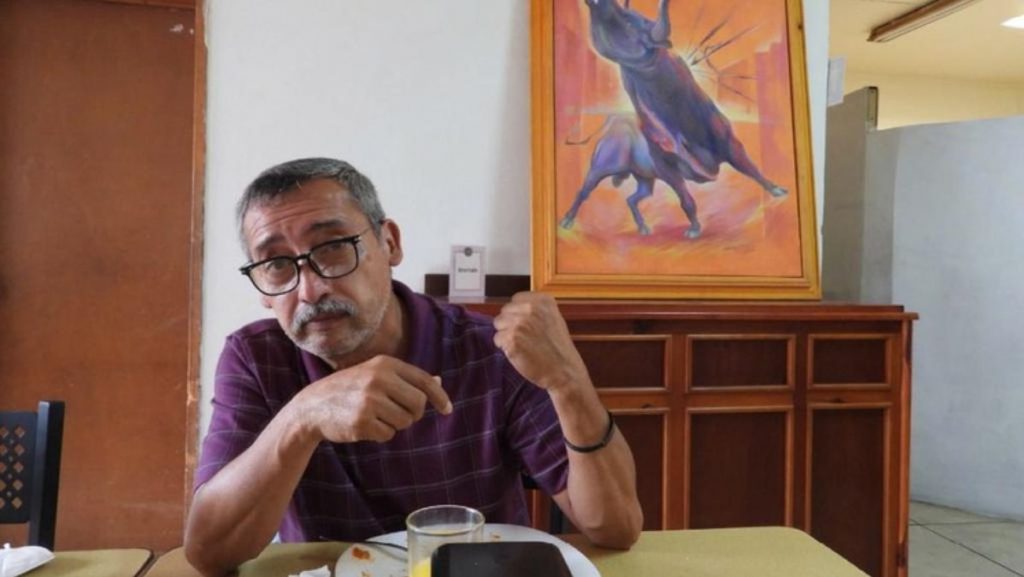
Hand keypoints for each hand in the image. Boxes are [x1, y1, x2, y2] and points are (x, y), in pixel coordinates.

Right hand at [296, 355, 451, 443]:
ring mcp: (369, 400)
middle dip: (413, 414)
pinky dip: (381, 434)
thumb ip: (406, 379)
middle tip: (396, 413)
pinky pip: (388, 434)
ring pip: (405, 421)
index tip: (448, 410)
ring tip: (375, 416)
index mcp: (385, 364)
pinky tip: (365, 426)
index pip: (424, 381)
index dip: (440, 397)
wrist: (312, 407)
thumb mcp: (375, 375)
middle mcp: (378, 379)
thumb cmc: (349, 390)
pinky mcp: (362, 421)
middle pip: (418, 404)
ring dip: (395, 424)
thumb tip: (438, 382)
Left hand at [492, 292, 588, 392]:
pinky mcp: (511, 339)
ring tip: (523, 345)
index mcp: (543, 301)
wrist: (563, 371)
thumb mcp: (553, 319)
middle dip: (510, 324)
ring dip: (506, 335)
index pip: (516, 299)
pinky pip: (497, 339)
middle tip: (525, 338)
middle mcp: (531, 308)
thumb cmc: (558, 348)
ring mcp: (520, 323)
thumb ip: (535, 310)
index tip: (526, 325)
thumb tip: (512, 308)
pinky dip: (505, 348)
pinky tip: (519, 353)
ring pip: (498, 325)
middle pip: (504, 311)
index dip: (518, 314)